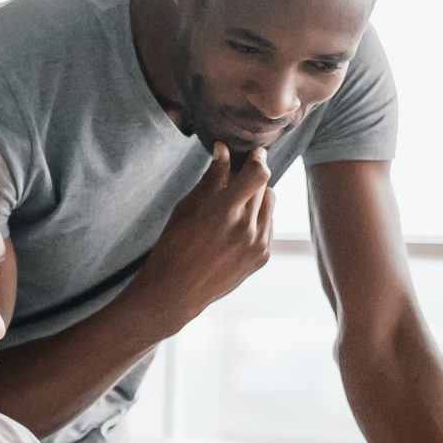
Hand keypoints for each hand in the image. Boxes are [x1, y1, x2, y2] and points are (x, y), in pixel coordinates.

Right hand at [124, 143, 274, 336]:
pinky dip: (257, 218)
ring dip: (257, 196)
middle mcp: (246, 228)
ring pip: (269, 204)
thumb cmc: (174, 246)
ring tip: (235, 203)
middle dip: (251, 177)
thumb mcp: (187, 208)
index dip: (258, 158)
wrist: (176, 291)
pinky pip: (268, 225)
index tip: (253, 152)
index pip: (258, 174)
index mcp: (224, 212)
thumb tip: (223, 151)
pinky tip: (236, 226)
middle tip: (236, 176)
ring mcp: (257, 245)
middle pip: (264, 186)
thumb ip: (211, 179)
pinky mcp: (262, 257)